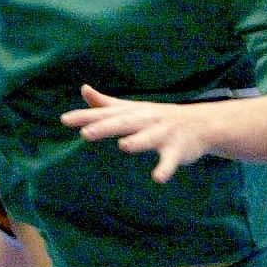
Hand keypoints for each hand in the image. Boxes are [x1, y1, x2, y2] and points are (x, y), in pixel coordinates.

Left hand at [60, 85, 211, 182]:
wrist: (201, 123)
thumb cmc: (158, 118)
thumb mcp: (132, 109)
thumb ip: (106, 103)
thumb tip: (83, 89)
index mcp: (132, 113)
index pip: (105, 114)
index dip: (85, 116)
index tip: (65, 120)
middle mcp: (145, 121)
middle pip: (123, 124)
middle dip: (105, 128)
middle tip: (86, 133)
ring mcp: (162, 134)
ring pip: (148, 138)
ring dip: (137, 142)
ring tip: (124, 146)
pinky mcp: (177, 150)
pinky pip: (170, 161)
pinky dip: (165, 169)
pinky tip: (158, 178)